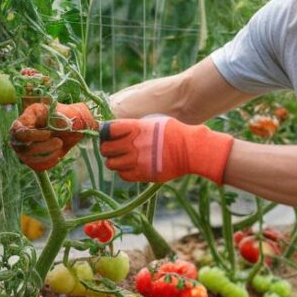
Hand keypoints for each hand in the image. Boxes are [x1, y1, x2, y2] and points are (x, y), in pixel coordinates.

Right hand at [10, 102, 96, 170]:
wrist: (74, 128)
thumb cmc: (69, 116)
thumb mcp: (66, 113)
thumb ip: (60, 118)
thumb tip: (59, 126)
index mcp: (29, 116)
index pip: (21, 130)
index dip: (34, 135)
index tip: (50, 134)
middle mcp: (22, 131)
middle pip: (23, 146)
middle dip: (42, 147)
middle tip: (59, 142)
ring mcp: (24, 144)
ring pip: (27, 157)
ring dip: (45, 155)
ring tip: (60, 148)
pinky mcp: (30, 156)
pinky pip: (33, 164)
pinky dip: (46, 162)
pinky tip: (57, 156)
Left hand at [99, 116, 233, 183]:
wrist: (191, 150)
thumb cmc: (175, 132)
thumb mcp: (154, 121)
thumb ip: (136, 126)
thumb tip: (121, 130)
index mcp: (135, 128)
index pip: (107, 130)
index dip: (105, 132)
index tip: (108, 134)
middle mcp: (133, 144)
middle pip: (105, 148)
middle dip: (107, 148)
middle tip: (113, 149)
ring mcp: (137, 161)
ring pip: (111, 164)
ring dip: (114, 161)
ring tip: (122, 159)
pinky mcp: (143, 174)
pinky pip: (123, 175)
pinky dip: (124, 172)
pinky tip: (131, 167)